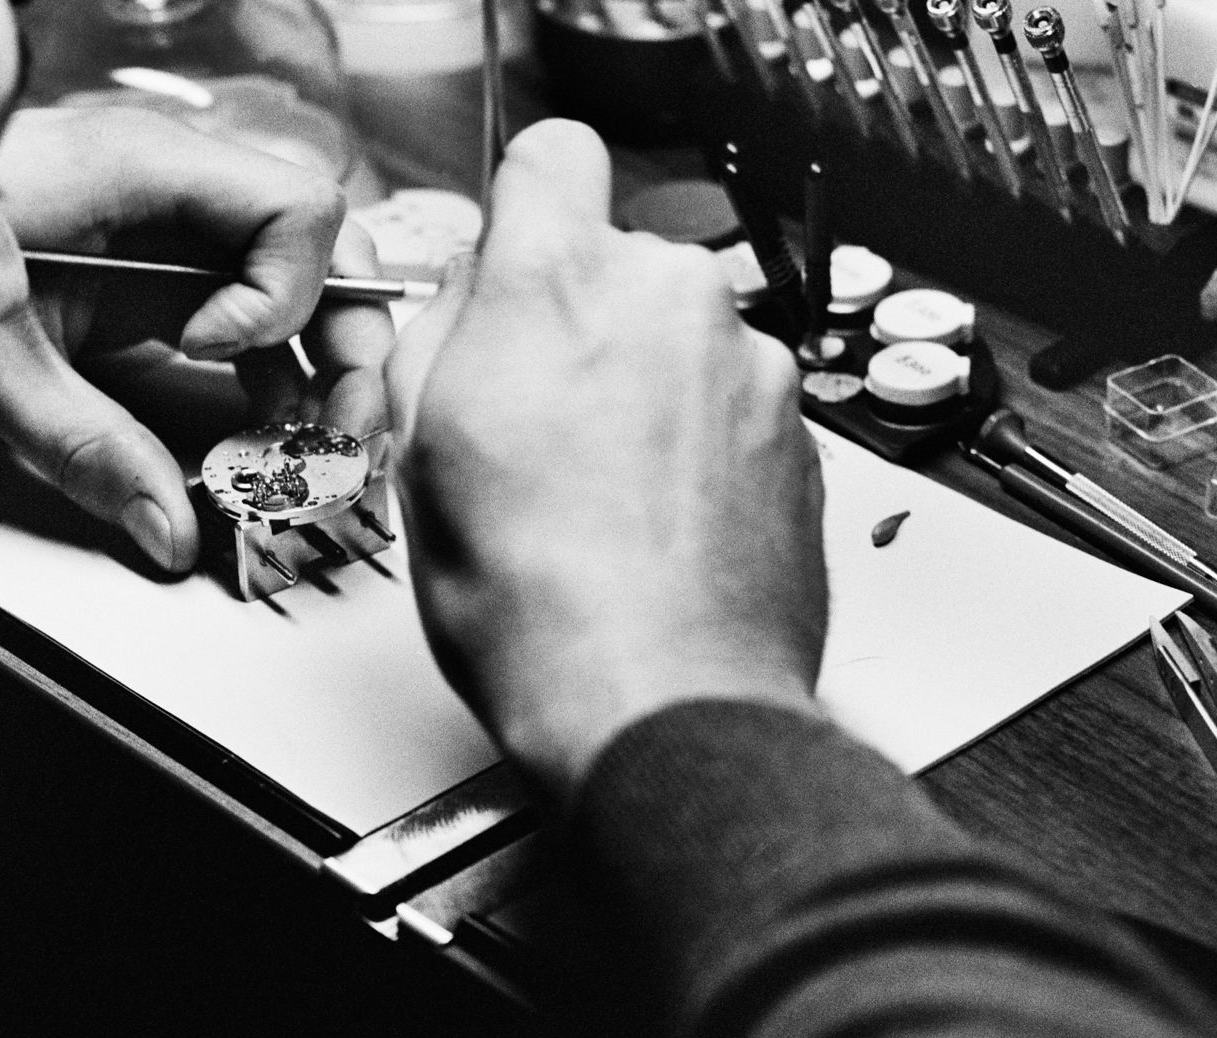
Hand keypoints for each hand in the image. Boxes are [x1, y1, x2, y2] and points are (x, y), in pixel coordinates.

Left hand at [0, 107, 391, 571]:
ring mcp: (165, 236)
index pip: (294, 209)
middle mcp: (171, 193)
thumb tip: (169, 530)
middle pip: (319, 249)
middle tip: (349, 431)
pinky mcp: (147, 281)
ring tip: (315, 450)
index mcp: (143, 172)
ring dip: (318, 370)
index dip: (281, 295)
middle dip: (348, 343)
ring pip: (293, 289)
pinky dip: (267, 381)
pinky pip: (242, 320)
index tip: (212, 352)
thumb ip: (86, 446)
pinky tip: (259, 438)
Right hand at [385, 120, 826, 800]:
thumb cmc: (531, 603)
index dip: (526, 206)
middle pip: (616, 261)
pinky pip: (727, 399)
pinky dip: (692, 440)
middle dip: (576, 320)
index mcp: (560, 286)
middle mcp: (670, 301)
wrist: (657, 703)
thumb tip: (470, 301)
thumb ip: (442, 336)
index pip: (554, 154)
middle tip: (530, 419)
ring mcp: (748, 364)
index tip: (513, 264)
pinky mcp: (798, 430)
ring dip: (637, 385)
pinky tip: (649, 520)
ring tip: (594, 493)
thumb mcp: (418, 454)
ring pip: (675, 334)